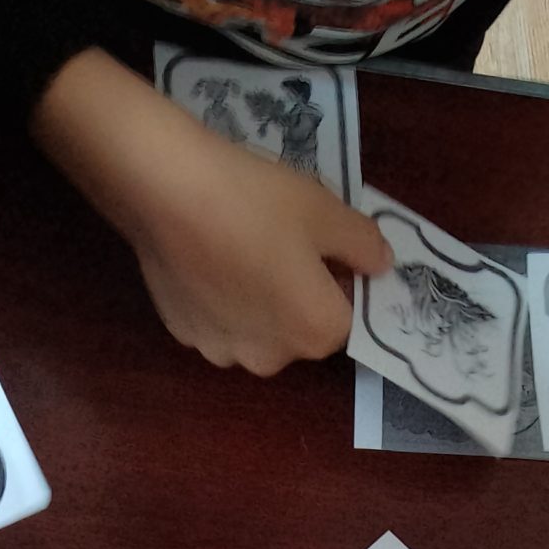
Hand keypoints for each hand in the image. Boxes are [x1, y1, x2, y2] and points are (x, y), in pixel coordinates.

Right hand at [31, 50, 389, 373]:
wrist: (168, 189)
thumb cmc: (256, 201)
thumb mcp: (325, 210)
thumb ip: (363, 244)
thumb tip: (381, 265)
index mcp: (315, 333)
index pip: (347, 317)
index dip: (341, 281)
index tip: (325, 246)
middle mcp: (272, 359)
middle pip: (299, 329)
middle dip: (298, 295)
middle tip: (279, 242)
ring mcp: (222, 351)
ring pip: (256, 328)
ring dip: (257, 300)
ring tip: (238, 248)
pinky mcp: (184, 334)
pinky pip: (216, 320)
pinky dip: (218, 298)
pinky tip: (206, 257)